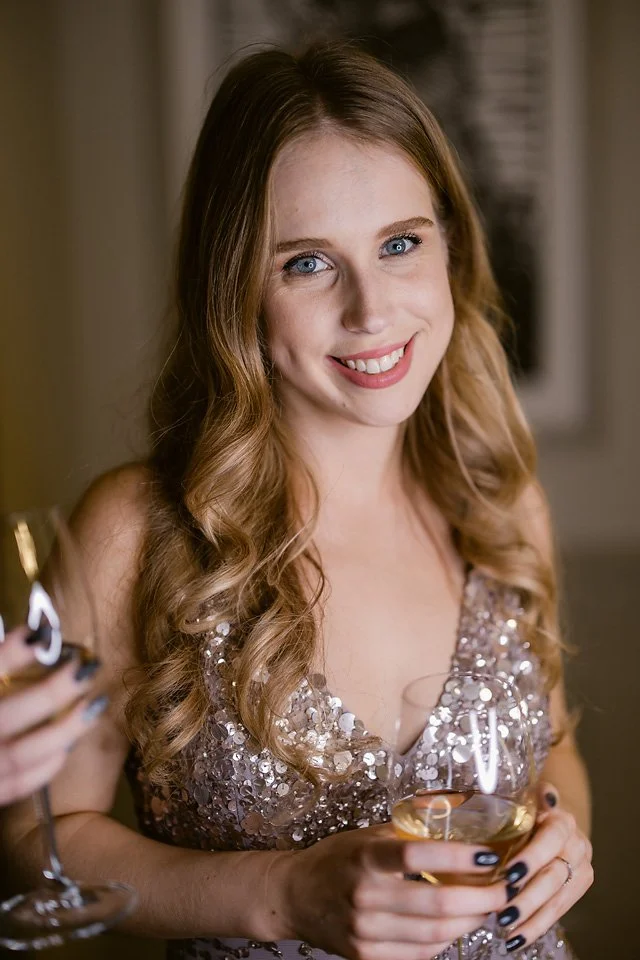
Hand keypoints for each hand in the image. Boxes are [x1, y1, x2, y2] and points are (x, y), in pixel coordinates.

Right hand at [0, 626, 106, 805]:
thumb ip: (2, 664)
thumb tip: (34, 637)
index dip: (11, 653)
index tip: (43, 633)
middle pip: (7, 716)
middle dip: (51, 693)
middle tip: (85, 669)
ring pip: (19, 755)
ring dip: (63, 729)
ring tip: (94, 704)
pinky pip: (18, 785)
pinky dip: (47, 764)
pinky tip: (69, 744)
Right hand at [271, 823, 511, 959]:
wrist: (294, 897)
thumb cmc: (338, 858)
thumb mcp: (368, 834)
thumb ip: (410, 829)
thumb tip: (459, 806)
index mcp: (366, 858)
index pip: (418, 857)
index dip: (459, 858)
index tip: (490, 855)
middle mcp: (365, 897)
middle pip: (437, 905)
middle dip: (482, 899)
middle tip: (506, 888)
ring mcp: (365, 932)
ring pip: (435, 935)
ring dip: (472, 922)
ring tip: (491, 907)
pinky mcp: (367, 956)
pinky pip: (421, 953)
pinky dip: (447, 940)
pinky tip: (459, 925)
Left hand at [494, 782, 593, 952]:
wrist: (553, 817)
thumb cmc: (529, 806)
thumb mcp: (526, 796)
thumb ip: (532, 796)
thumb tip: (545, 795)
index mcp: (562, 821)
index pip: (551, 840)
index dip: (531, 858)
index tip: (509, 874)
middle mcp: (577, 844)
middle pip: (554, 875)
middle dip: (527, 896)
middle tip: (502, 912)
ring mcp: (581, 868)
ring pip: (557, 898)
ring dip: (531, 917)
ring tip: (506, 929)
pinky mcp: (580, 887)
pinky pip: (559, 911)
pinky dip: (537, 926)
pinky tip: (517, 939)